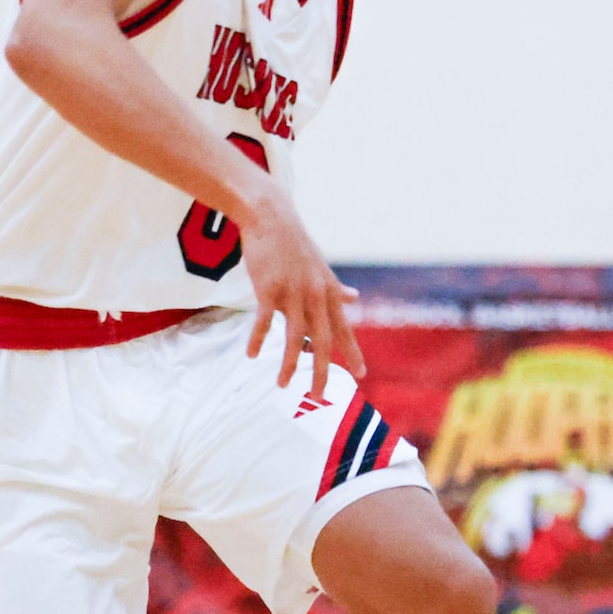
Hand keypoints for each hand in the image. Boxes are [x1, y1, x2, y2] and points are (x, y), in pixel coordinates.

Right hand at [234, 182, 365, 400]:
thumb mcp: (322, 267)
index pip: (344, 328)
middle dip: (321, 370)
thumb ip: (337, 288)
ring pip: (294, 336)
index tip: (361, 374)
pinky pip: (265, 321)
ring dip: (288, 364)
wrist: (271, 218)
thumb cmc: (295, 245)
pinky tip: (252, 355)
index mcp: (329, 292)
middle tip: (319, 395)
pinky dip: (258, 339)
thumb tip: (356, 297)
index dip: (352, 352)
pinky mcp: (269, 288)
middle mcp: (315, 295)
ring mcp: (293, 292)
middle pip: (322, 340)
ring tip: (282, 385)